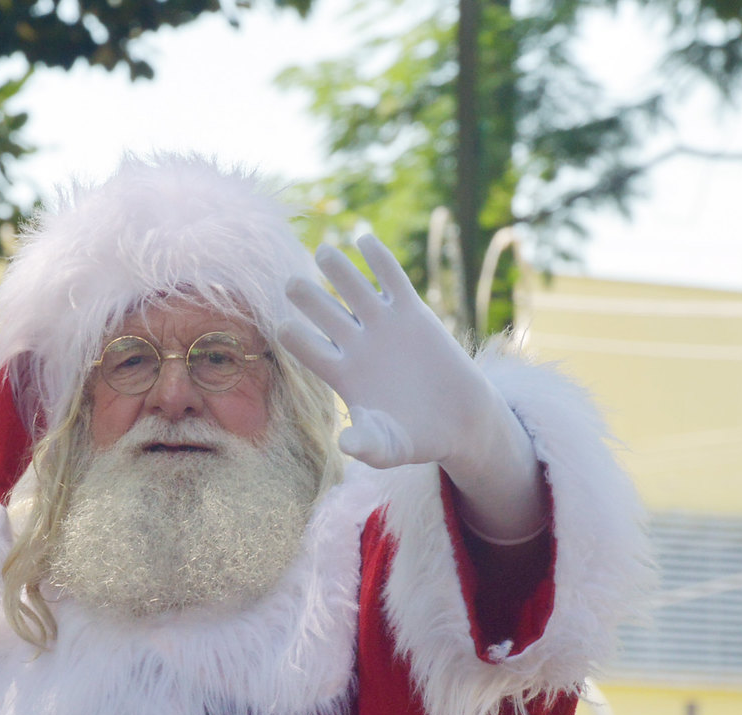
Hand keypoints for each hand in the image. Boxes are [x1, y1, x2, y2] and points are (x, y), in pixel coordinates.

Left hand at [280, 236, 543, 541]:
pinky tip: (364, 240)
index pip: (306, 348)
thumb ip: (367, 445)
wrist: (457, 421)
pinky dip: (378, 260)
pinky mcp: (411, 312)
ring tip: (324, 252)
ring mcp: (382, 324)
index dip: (294, 337)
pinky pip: (390, 279)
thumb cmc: (416, 438)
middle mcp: (355, 344)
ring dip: (337, 269)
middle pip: (323, 311)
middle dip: (307, 296)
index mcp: (340, 373)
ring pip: (352, 287)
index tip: (284, 327)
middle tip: (292, 285)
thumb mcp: (390, 447)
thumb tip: (346, 445)